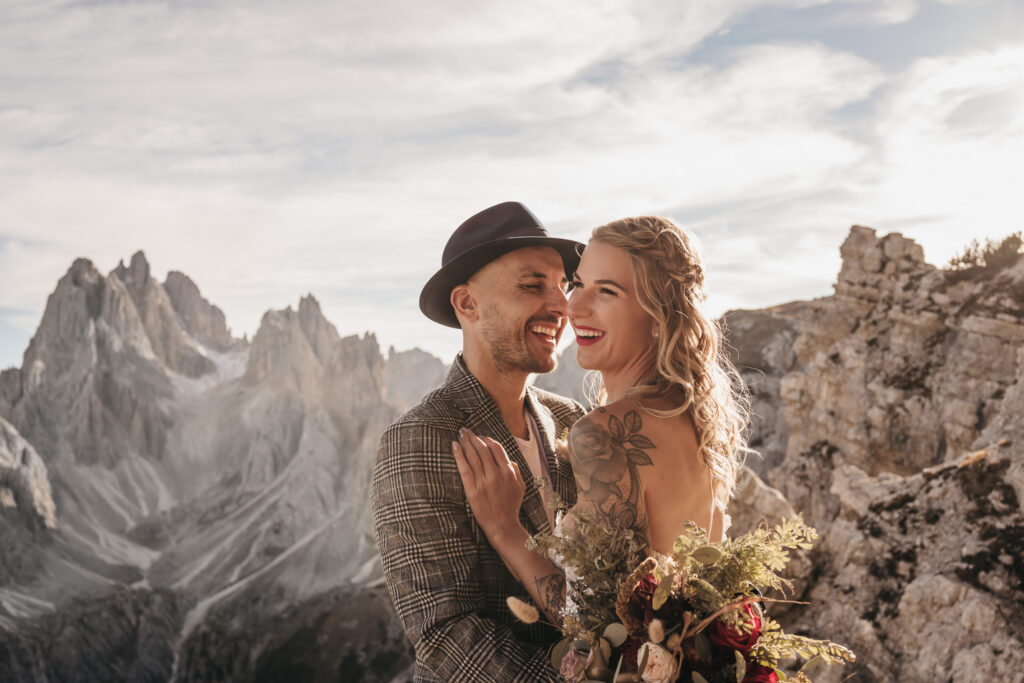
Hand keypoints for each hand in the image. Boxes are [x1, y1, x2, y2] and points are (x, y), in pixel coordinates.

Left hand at [452, 427, 525, 543]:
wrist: (502, 525)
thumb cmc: (511, 507)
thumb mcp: (520, 487)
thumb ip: (516, 471)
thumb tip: (510, 461)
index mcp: (508, 471)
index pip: (496, 448)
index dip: (486, 439)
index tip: (480, 436)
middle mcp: (496, 474)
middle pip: (482, 449)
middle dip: (473, 437)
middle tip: (465, 430)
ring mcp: (484, 481)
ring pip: (473, 456)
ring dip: (465, 442)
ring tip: (460, 434)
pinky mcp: (472, 489)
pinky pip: (464, 468)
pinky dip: (458, 455)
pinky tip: (454, 446)